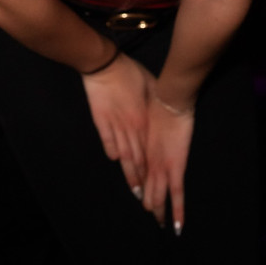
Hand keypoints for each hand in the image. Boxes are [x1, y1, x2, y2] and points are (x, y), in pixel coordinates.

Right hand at [81, 51, 152, 194]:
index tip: (158, 181)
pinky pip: (108, 140)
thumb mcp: (150, 85)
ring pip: (125, 154)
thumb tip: (163, 108)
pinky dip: (112, 150)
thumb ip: (156, 100)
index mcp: (144, 119)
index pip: (150, 148)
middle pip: (138, 157)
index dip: (154, 166)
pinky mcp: (101, 121)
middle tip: (147, 198)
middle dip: (142, 178)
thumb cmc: (130, 72)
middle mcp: (132, 126)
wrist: (105, 66)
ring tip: (135, 189)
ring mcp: (115, 125)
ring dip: (129, 172)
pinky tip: (116, 161)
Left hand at [142, 93, 194, 232]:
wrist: (167, 101)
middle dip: (149, 202)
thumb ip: (149, 120)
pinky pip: (176, 194)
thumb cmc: (161, 102)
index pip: (142, 173)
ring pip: (158, 196)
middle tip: (151, 215)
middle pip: (147, 188)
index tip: (141, 194)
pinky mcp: (174, 168)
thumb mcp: (151, 114)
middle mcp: (150, 162)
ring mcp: (161, 167)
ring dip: (159, 211)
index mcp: (144, 150)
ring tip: (160, 225)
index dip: (141, 185)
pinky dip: (176, 211)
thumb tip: (149, 116)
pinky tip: (176, 226)